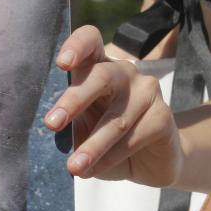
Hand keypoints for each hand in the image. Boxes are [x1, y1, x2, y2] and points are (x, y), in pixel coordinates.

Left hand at [43, 25, 183, 187]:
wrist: (150, 163)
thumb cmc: (107, 140)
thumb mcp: (83, 128)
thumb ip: (69, 121)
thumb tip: (47, 129)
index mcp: (99, 66)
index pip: (90, 40)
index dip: (77, 46)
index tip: (62, 64)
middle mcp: (124, 71)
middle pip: (100, 75)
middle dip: (74, 100)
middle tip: (51, 123)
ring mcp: (147, 90)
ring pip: (116, 117)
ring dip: (92, 145)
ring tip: (74, 167)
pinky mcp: (163, 115)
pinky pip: (133, 137)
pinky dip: (110, 157)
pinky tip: (95, 170)